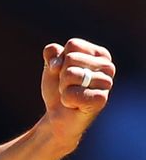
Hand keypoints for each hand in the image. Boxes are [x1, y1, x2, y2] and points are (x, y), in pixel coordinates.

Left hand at [41, 38, 114, 152]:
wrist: (58, 115)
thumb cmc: (58, 87)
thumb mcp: (51, 65)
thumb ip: (52, 52)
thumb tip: (56, 62)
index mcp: (99, 54)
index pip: (73, 44)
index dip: (60, 58)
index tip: (63, 71)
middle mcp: (108, 67)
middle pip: (70, 58)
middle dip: (61, 73)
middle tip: (68, 85)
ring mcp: (107, 84)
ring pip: (71, 74)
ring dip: (63, 87)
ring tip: (72, 94)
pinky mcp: (101, 100)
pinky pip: (72, 93)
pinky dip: (66, 99)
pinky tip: (75, 104)